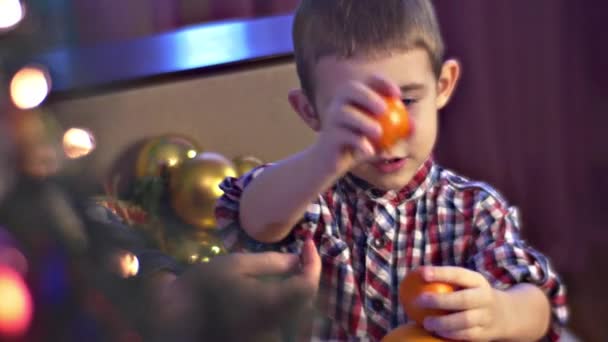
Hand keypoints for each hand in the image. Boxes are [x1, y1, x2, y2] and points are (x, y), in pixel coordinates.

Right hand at [150, 240, 320, 340]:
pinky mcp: (259, 341)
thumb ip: (271, 262)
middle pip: (303, 300)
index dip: (314, 264)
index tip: (309, 244)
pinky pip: (279, 322)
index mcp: (270, 305)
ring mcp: (267, 338)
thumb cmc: (203, 287)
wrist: (174, 319)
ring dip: (294, 290)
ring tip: (287, 270)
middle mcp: (274, 327)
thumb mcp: (236, 265)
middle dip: (305, 275)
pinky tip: (270, 290)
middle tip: (300, 254)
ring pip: (293, 311)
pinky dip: (282, 304)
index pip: (308, 286)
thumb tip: (297, 259)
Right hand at [311, 75, 400, 174]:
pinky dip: (357, 142)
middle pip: (351, 89)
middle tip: (385, 109)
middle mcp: (339, 103)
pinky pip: (342, 135)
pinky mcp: (328, 136)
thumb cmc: (358, 144)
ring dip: (363, 121)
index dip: (382, 82)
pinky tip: (370, 150)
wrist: (330, 162)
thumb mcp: (379, 137)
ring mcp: (331, 118)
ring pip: (345, 113)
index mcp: (353, 97)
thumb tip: (415, 126)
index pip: (367, 81)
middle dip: (368, 96)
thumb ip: (396, 130)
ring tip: (379, 133)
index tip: (397, 94)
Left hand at [414, 266, 507, 340]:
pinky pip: (467, 335)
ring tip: (426, 322)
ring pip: (465, 320)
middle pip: (463, 299)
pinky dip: (451, 334)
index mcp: (478, 281)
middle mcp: (485, 298)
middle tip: (419, 300)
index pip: (459, 274)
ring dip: (443, 322)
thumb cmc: (472, 295)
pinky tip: (437, 332)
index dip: (441, 273)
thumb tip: (411, 278)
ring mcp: (486, 317)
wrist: (505, 315)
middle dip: (439, 300)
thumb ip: (445, 282)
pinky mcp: (485, 334)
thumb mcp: (466, 284)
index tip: (422, 273)